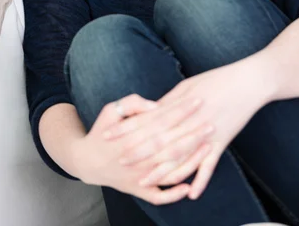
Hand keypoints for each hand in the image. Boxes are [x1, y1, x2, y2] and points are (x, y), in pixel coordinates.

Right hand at [74, 93, 211, 204]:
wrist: (86, 162)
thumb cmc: (103, 130)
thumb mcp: (112, 109)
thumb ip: (133, 103)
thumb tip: (156, 105)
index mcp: (131, 135)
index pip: (162, 121)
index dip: (180, 111)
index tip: (197, 101)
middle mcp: (137, 158)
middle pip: (170, 145)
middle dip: (193, 133)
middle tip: (211, 122)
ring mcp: (139, 176)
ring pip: (169, 171)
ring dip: (191, 161)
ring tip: (209, 146)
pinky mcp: (138, 190)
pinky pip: (158, 196)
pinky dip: (174, 195)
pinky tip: (190, 188)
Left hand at [122, 60, 267, 199]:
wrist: (249, 82)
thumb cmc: (217, 80)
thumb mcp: (188, 86)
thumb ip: (169, 102)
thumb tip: (150, 112)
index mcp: (181, 105)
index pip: (148, 120)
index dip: (128, 129)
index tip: (109, 135)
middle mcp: (191, 122)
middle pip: (159, 141)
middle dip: (138, 152)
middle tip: (119, 162)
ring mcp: (207, 134)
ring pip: (181, 158)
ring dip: (162, 171)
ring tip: (144, 181)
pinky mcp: (223, 143)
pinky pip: (210, 165)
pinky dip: (201, 180)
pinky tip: (191, 195)